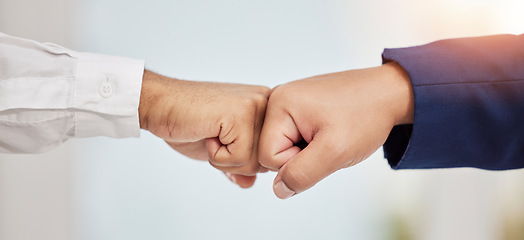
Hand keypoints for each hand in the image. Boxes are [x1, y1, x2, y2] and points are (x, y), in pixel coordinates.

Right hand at [139, 70, 269, 187]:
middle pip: (265, 162)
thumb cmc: (188, 121)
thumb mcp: (220, 148)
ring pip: (254, 163)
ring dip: (224, 159)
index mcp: (267, 108)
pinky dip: (217, 156)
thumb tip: (249, 183)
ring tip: (210, 133)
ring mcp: (256, 106)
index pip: (271, 156)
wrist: (161, 104)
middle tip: (213, 136)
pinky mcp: (241, 114)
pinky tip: (207, 133)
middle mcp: (268, 103)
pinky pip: (239, 158)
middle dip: (235, 162)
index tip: (221, 137)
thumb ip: (239, 164)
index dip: (242, 160)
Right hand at [258, 62, 413, 197]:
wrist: (388, 93)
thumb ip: (302, 174)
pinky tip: (328, 131)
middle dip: (300, 157)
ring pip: (284, 146)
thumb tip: (279, 190)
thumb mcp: (335, 151)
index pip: (267, 156)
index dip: (296, 163)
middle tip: (328, 141)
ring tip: (329, 135)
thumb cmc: (365, 116)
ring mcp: (287, 102)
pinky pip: (293, 137)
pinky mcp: (297, 107)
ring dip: (307, 150)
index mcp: (279, 103)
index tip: (323, 147)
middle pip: (272, 151)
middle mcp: (277, 98)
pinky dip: (311, 142)